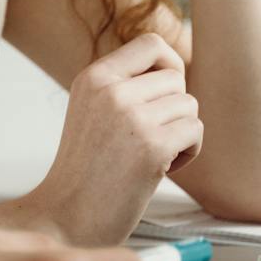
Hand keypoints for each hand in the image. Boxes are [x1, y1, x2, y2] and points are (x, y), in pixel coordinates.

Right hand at [31, 33, 202, 242]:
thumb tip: (173, 69)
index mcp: (93, 78)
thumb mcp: (92, 112)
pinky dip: (188, 153)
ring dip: (180, 133)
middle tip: (149, 138)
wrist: (66, 217)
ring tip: (151, 156)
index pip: (151, 44)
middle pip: (176, 79)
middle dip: (173, 110)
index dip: (169, 65)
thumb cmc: (84, 172)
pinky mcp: (152, 146)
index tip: (164, 93)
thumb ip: (123, 87)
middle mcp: (110, 91)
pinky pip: (195, 131)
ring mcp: (131, 117)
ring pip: (189, 105)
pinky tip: (161, 169)